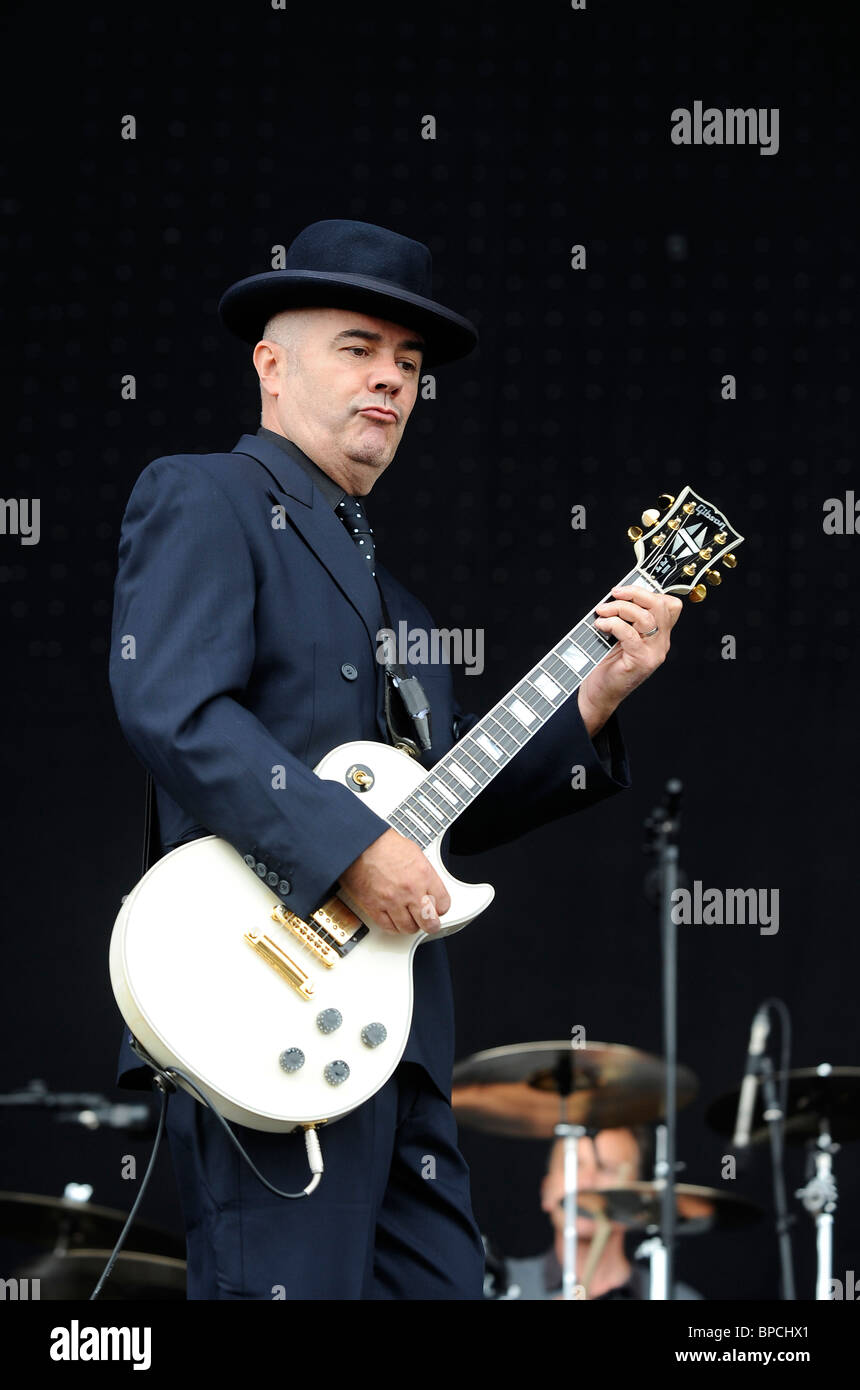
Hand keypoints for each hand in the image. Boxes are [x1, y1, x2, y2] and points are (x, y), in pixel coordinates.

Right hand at [339, 827, 450, 935]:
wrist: (360, 844)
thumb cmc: (384, 845)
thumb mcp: (415, 854)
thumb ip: (425, 875)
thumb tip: (429, 889)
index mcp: (424, 875)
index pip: (443, 904)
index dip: (441, 909)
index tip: (437, 908)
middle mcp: (410, 890)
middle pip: (429, 922)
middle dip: (431, 924)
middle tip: (429, 922)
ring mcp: (392, 901)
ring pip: (409, 928)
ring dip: (411, 926)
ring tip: (409, 919)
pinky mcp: (375, 907)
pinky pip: (389, 927)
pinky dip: (393, 927)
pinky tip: (395, 920)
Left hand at [577, 585, 682, 734]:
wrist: (599, 694)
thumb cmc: (606, 665)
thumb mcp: (619, 636)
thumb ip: (625, 617)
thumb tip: (616, 595)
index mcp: (659, 635)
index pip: (669, 605)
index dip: (648, 591)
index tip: (625, 590)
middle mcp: (661, 644)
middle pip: (660, 606)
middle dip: (635, 593)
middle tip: (614, 593)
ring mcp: (653, 653)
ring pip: (646, 617)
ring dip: (620, 608)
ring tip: (603, 611)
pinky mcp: (640, 661)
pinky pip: (630, 634)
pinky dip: (613, 624)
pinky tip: (601, 625)